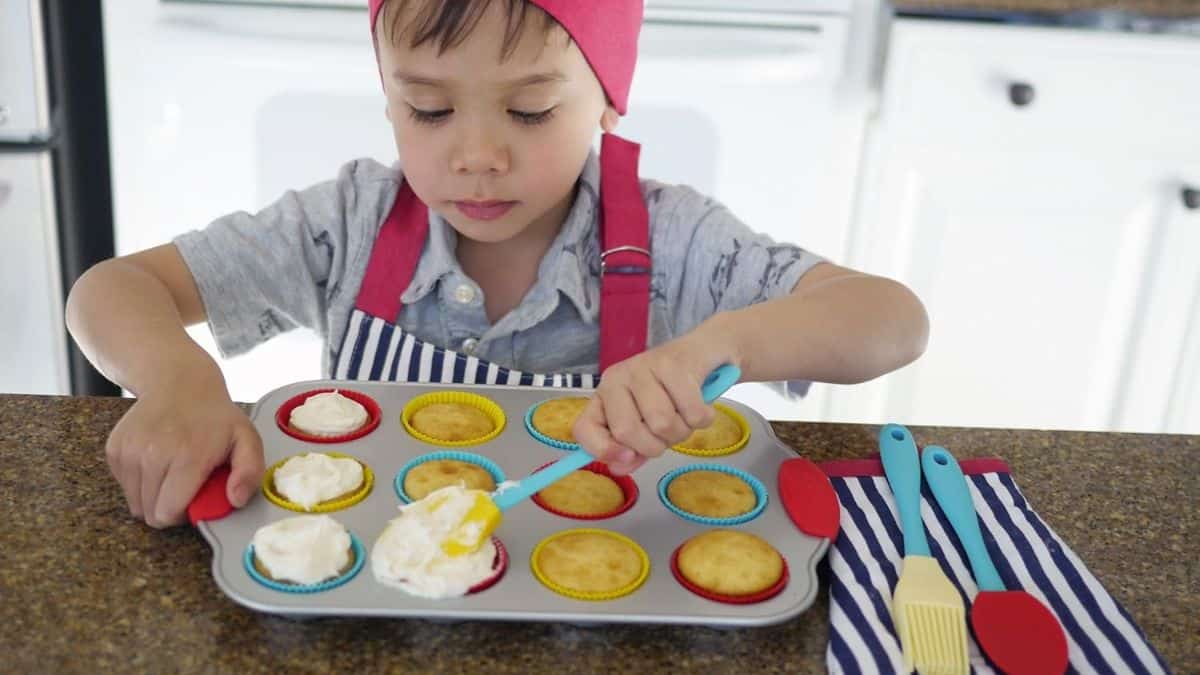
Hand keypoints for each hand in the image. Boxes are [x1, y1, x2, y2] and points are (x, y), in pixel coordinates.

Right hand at [105, 386, 263, 527]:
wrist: (179, 382)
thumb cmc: (215, 417)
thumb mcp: (247, 439)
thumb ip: (249, 472)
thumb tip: (235, 500)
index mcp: (187, 457)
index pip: (167, 513)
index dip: (183, 514)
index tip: (195, 498)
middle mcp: (152, 454)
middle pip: (150, 513)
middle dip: (168, 507)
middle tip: (185, 484)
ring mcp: (129, 451)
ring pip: (135, 503)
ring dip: (153, 495)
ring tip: (172, 470)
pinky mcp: (114, 449)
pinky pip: (124, 486)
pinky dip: (139, 481)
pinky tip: (157, 460)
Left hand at [573, 333, 730, 474]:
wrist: (698, 354)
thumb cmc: (667, 394)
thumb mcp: (644, 425)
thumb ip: (630, 451)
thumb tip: (618, 468)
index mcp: (603, 396)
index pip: (584, 429)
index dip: (604, 451)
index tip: (629, 457)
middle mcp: (617, 379)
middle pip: (627, 432)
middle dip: (655, 446)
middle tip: (667, 434)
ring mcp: (643, 368)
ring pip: (662, 424)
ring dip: (682, 431)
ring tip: (685, 417)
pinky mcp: (674, 365)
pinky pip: (692, 413)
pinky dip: (703, 419)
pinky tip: (701, 406)